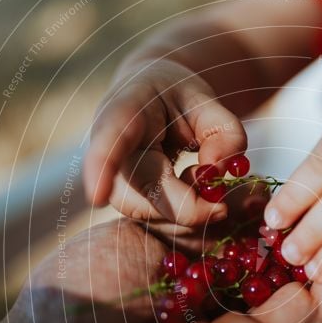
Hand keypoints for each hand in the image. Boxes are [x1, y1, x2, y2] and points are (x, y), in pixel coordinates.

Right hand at [84, 59, 246, 224]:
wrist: (148, 99)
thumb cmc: (176, 98)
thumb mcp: (207, 101)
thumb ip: (224, 131)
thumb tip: (216, 171)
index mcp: (124, 110)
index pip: (110, 136)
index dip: (101, 166)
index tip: (97, 195)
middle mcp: (107, 149)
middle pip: (134, 195)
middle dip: (184, 208)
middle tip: (223, 205)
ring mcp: (110, 178)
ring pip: (145, 215)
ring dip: (187, 213)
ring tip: (202, 179)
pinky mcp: (123, 200)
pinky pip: (153, 223)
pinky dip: (185, 220)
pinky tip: (194, 194)